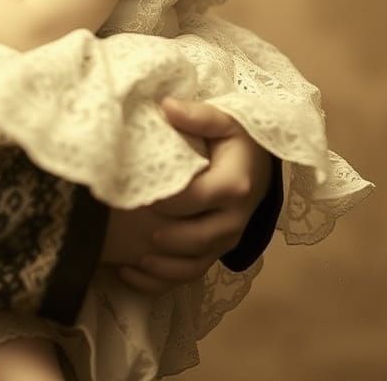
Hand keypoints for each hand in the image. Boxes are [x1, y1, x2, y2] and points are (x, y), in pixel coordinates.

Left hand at [115, 97, 271, 293]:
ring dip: (160, 267)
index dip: (165, 198)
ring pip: (194, 264)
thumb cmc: (235, 137)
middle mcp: (235, 218)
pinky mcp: (216, 250)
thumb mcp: (224, 119)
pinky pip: (190, 274)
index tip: (136, 189)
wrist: (257, 162)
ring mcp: (226, 238)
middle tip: (130, 226)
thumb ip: (197, 115)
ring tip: (130, 259)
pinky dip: (160, 280)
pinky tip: (129, 274)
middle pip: (196, 238)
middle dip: (162, 236)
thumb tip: (166, 106)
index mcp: (235, 185)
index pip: (195, 198)